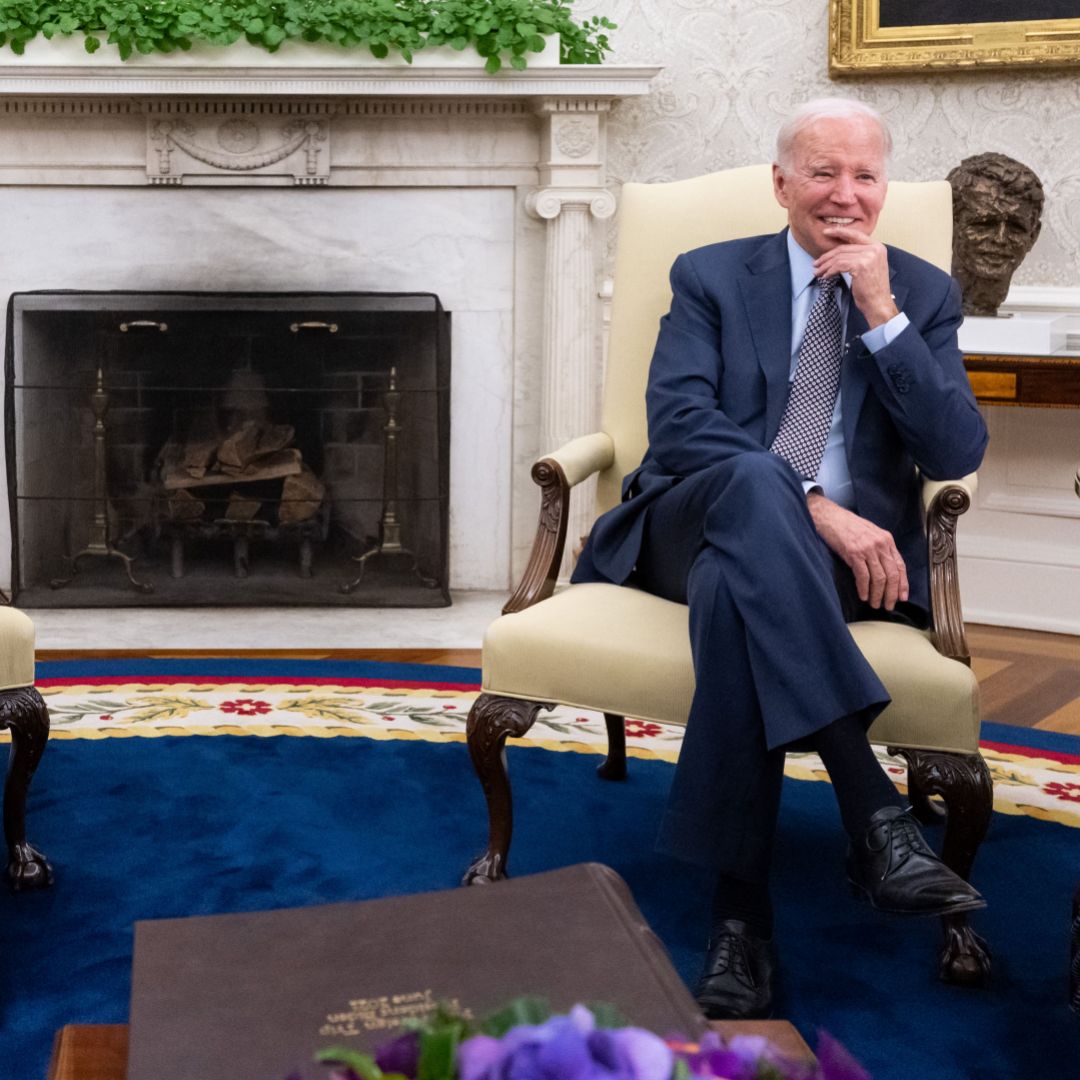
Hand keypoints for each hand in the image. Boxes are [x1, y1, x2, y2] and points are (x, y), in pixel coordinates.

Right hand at [807, 492, 907, 609]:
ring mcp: (867, 548)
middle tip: (888, 606)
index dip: (902, 584)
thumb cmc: (846, 526)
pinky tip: (863, 596)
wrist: (829, 516)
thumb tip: (884, 570)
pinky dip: (864, 589)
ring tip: (875, 604)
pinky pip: (863, 576)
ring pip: (879, 578)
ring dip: (877, 594)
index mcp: (886, 539)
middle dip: (891, 594)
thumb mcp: (869, 534)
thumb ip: (879, 549)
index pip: (900, 565)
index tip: (902, 597)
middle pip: (892, 574)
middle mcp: (880, 544)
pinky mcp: (854, 553)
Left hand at [813, 225, 897, 328]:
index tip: (826, 232)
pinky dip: (829, 271)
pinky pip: (839, 265)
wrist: (879, 303)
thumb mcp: (868, 267)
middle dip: (827, 256)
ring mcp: (868, 256)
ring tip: (817, 272)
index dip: (839, 232)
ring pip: (839, 257)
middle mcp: (875, 248)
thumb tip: (839, 252)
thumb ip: (859, 255)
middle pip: (844, 247)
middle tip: (816, 263)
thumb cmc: (872, 289)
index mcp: (877, 246)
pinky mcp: (861, 265)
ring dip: (825, 265)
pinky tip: (825, 277)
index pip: (855, 235)